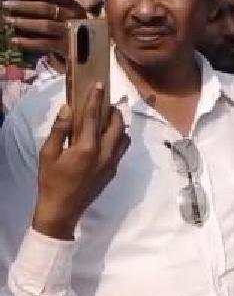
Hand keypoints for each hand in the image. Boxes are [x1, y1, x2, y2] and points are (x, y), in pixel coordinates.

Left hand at [1, 0, 87, 58]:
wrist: (91, 55)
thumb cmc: (73, 32)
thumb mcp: (68, 17)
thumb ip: (51, 9)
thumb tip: (20, 4)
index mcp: (75, 6)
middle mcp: (75, 17)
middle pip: (47, 8)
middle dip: (24, 6)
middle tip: (6, 5)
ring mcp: (72, 33)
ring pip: (45, 25)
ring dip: (24, 22)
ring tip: (8, 21)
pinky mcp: (67, 48)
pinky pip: (44, 43)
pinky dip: (27, 41)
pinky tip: (14, 40)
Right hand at [32, 83, 129, 240]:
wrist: (62, 210)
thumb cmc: (51, 181)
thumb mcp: (47, 154)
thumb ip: (60, 130)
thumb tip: (69, 108)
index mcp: (87, 148)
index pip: (94, 117)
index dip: (96, 99)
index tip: (100, 85)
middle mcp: (105, 153)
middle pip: (118, 125)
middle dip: (114, 111)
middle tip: (105, 104)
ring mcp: (112, 163)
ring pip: (125, 138)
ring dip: (119, 125)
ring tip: (108, 120)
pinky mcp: (113, 171)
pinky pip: (122, 149)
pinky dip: (119, 139)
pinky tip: (107, 138)